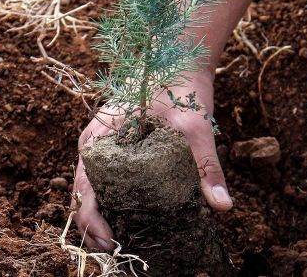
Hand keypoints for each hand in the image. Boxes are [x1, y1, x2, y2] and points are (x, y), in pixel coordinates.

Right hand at [71, 70, 232, 250]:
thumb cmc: (179, 87)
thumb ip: (206, 167)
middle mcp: (94, 147)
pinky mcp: (116, 148)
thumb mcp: (194, 127)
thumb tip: (222, 207)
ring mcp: (103, 147)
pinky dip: (112, 202)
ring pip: (92, 191)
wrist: (177, 57)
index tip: (113, 243)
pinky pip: (105, 180)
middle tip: (121, 250)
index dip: (92, 224)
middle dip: (96, 228)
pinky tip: (132, 217)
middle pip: (84, 198)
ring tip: (125, 241)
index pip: (83, 193)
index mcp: (99, 141)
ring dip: (103, 217)